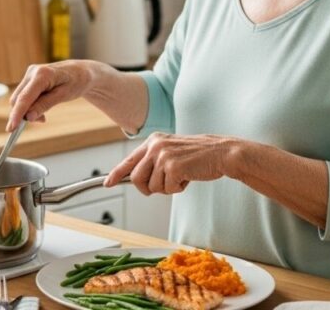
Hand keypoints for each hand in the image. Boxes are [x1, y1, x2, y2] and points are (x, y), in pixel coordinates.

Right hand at [6, 61, 94, 131]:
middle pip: (18, 99)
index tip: (11, 128)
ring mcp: (30, 74)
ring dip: (27, 111)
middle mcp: (32, 72)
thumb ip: (45, 105)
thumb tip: (29, 117)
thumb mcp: (63, 95)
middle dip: (23, 114)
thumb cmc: (76, 81)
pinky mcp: (30, 79)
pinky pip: (24, 96)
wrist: (81, 71)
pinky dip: (29, 106)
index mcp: (42, 74)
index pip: (25, 97)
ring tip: (44, 116)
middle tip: (41, 121)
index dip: (17, 114)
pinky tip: (40, 110)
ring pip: (19, 99)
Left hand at [105, 132, 237, 194]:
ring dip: (167, 187)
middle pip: (137, 179)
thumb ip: (153, 161)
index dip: (116, 174)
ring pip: (152, 187)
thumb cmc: (198, 156)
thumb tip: (135, 178)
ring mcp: (163, 156)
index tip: (107, 183)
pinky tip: (188, 176)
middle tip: (166, 184)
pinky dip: (178, 188)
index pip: (129, 160)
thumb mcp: (171, 152)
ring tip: (181, 175)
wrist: (221, 153)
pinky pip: (168, 189)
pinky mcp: (173, 166)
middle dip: (149, 188)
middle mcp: (155, 146)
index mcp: (153, 141)